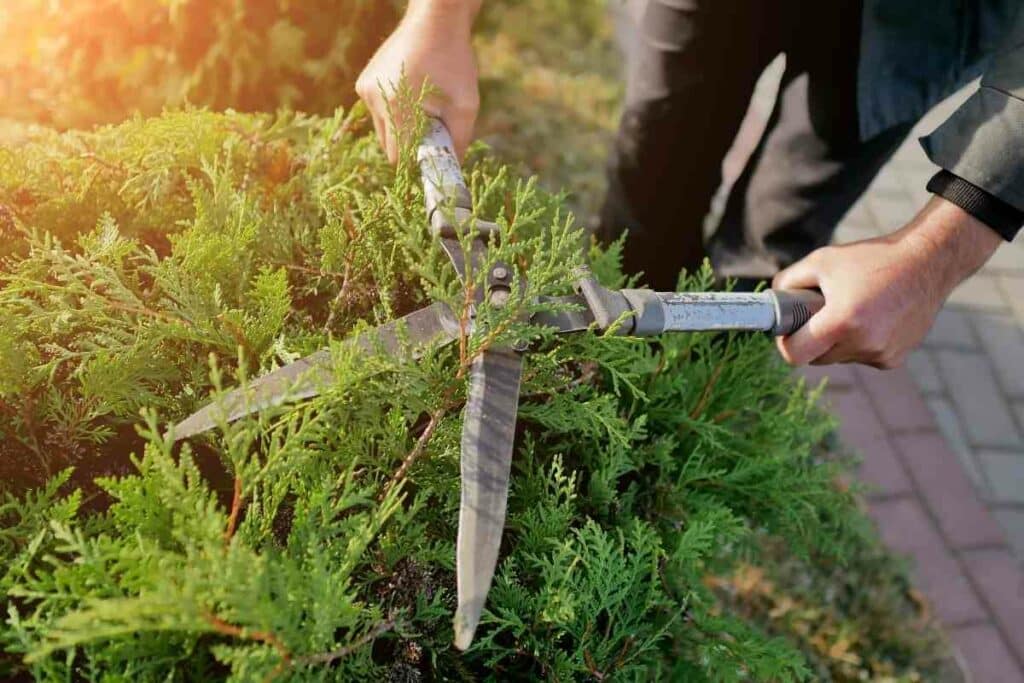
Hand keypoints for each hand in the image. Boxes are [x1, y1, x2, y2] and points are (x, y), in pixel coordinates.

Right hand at [356, 0, 481, 162]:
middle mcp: (375, 100)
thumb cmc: (454, 62)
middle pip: (389, 146)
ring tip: (424, 103)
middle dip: (411, 144)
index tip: (433, 154)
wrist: (435, 20)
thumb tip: (452, 170)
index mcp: (397, 107)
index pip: (399, 156)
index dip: (417, 160)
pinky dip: (395, 111)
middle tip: (433, 125)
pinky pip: (379, 112)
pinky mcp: (364, 83)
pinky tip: (411, 91)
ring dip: (402, 127)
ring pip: (383, 129)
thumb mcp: (466, 106)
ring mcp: (366, 90)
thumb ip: (459, 143)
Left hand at [773, 197, 1001, 367]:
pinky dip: (858, 343)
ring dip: (836, 341)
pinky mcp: (894, 359)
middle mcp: (863, 344)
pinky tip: (872, 318)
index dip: (785, 343)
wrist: (928, 263)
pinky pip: (861, 357)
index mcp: (842, 321)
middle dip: (811, 339)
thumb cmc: (871, 259)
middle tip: (819, 313)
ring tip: (851, 309)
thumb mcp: (821, 261)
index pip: (795, 355)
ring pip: (839, 357)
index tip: (787, 330)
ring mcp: (881, 355)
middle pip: (816, 357)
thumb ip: (788, 282)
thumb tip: (771, 301)